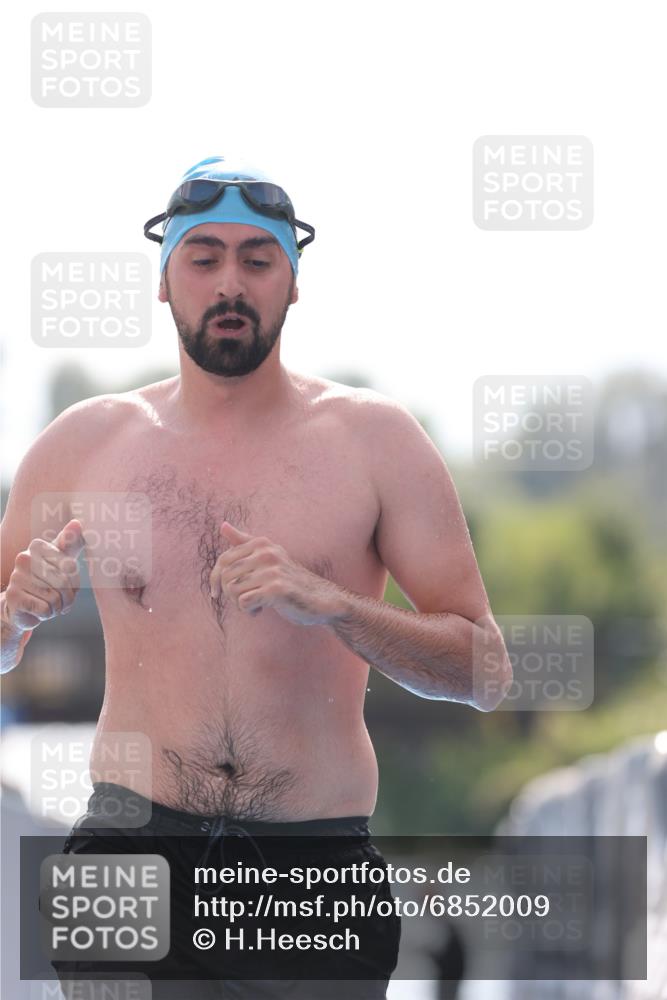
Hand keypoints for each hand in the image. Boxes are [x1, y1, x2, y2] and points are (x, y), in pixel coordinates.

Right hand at [2, 519, 85, 631]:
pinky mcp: (13, 597)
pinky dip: (47, 614)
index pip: (70, 566)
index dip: (74, 582)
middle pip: (62, 582)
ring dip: (57, 607)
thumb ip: (70, 543)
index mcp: (37, 546)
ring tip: (50, 605)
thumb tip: (78, 523)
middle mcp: (24, 558)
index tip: (67, 585)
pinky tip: (40, 611)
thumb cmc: (46, 580)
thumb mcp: (62, 561)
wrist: (22, 605)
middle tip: (61, 601)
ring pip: (54, 597)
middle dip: (67, 597)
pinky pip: (44, 609)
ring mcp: (16, 577)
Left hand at [209, 522, 341, 625]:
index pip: (223, 560)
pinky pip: (244, 602)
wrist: (321, 600)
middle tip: (246, 601)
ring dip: (240, 604)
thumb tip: (222, 525)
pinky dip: (248, 611)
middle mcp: (266, 553)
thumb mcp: (268, 558)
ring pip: (233, 590)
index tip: (216, 593)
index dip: (215, 579)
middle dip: (230, 594)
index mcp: (262, 543)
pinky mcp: (277, 589)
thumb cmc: (290, 580)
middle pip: (226, 576)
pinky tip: (261, 610)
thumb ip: (245, 542)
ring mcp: (272, 570)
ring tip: (256, 605)